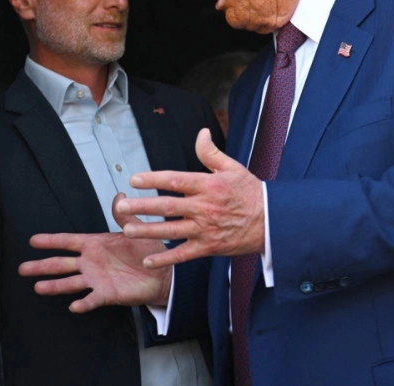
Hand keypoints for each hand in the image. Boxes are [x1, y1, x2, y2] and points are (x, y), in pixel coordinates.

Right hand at [17, 193, 171, 311]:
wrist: (162, 273)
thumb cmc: (147, 250)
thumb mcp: (135, 230)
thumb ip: (124, 216)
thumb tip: (119, 196)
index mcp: (95, 245)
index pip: (68, 242)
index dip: (51, 241)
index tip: (33, 240)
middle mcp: (90, 263)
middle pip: (62, 264)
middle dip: (42, 266)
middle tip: (22, 268)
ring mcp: (96, 279)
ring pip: (70, 283)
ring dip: (54, 285)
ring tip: (38, 287)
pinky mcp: (106, 294)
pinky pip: (92, 299)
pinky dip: (83, 303)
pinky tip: (73, 305)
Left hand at [114, 128, 264, 268]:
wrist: (271, 221)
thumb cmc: (251, 193)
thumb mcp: (233, 168)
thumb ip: (211, 153)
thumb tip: (201, 133)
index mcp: (209, 185)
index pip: (175, 180)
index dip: (153, 179)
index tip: (134, 179)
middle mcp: (205, 207)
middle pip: (167, 206)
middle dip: (142, 206)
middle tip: (121, 205)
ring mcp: (206, 229)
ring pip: (171, 230)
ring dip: (147, 230)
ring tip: (127, 228)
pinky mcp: (209, 247)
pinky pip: (183, 254)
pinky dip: (165, 258)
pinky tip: (149, 259)